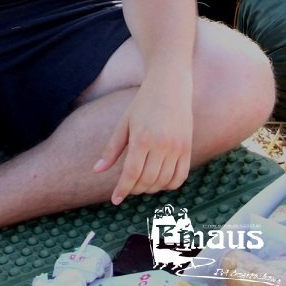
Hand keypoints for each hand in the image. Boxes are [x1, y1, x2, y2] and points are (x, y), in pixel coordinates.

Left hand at [94, 74, 192, 204]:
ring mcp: (177, 148)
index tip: (115, 199)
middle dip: (134, 189)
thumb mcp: (124, 123)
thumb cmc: (143, 103)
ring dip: (150, 188)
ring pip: (163, 181)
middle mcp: (161, 145)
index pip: (131, 173)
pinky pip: (180, 177)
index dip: (122, 189)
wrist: (170, 86)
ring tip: (140, 184)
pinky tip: (158, 181)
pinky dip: (168, 185)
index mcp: (142, 138)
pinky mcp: (187, 148)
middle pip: (147, 180)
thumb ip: (112, 149)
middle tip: (127, 188)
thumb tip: (97, 170)